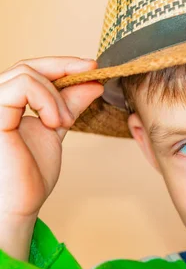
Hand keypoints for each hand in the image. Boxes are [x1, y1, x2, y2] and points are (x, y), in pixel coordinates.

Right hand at [0, 57, 102, 260]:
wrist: (20, 204)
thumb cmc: (30, 174)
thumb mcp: (57, 128)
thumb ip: (69, 104)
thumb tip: (92, 82)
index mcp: (6, 103)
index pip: (31, 70)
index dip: (63, 64)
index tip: (93, 67)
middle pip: (29, 66)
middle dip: (66, 69)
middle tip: (93, 78)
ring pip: (27, 73)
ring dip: (56, 95)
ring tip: (64, 122)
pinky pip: (22, 86)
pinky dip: (47, 100)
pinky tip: (55, 122)